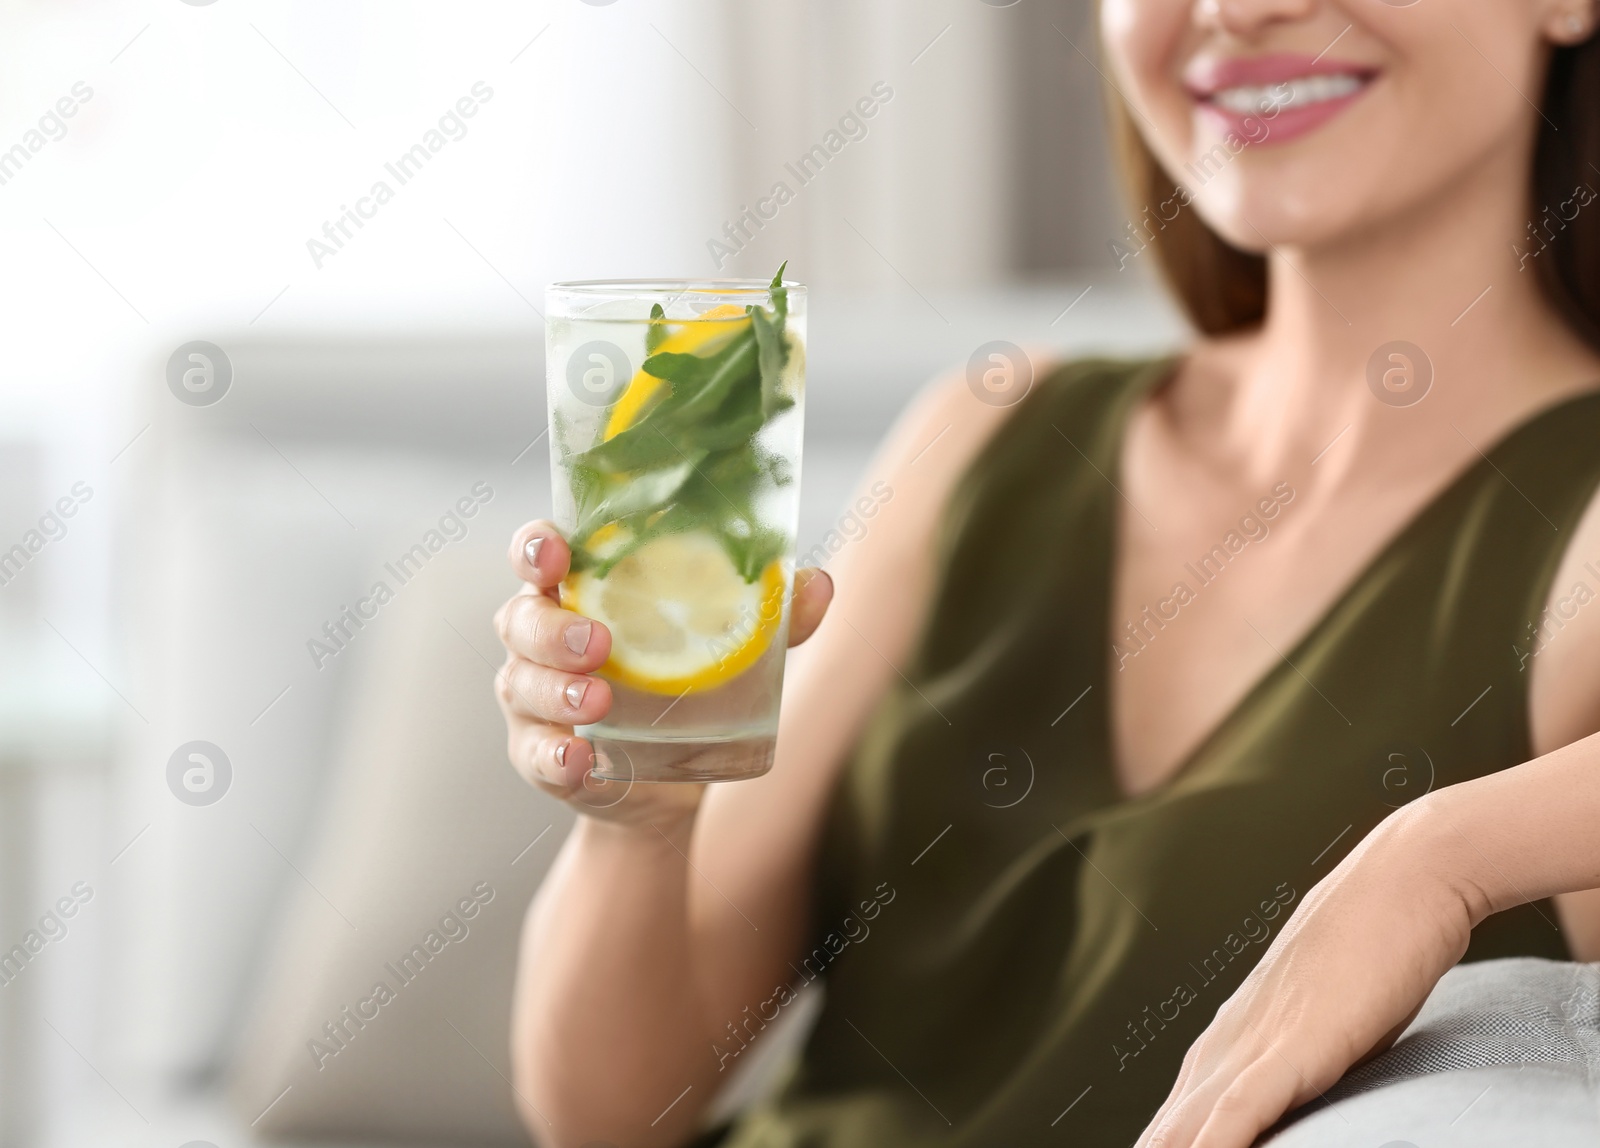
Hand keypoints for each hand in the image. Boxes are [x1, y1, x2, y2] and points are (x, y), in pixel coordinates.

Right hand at [493, 520, 833, 822]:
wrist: (672, 783)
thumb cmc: (690, 687)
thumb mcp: (732, 649)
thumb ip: (771, 616)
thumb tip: (819, 584)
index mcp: (582, 593)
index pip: (539, 555)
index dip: (537, 548)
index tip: (557, 556)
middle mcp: (542, 639)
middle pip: (521, 618)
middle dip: (552, 629)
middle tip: (600, 645)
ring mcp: (533, 699)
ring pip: (521, 684)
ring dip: (557, 691)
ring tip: (600, 701)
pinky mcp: (539, 756)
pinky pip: (535, 754)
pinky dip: (556, 757)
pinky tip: (582, 758)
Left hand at [1137, 803, 1474, 1147]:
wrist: (1407, 878)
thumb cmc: (1380, 948)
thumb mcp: (1335, 1021)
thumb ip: (1307, 1061)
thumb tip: (1306, 1097)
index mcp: (1233, 1036)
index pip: (1178, 1115)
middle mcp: (1228, 1041)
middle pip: (1169, 1129)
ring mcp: (1255, 1041)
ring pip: (1188, 1126)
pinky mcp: (1292, 1045)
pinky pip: (1237, 1110)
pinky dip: (1213, 1144)